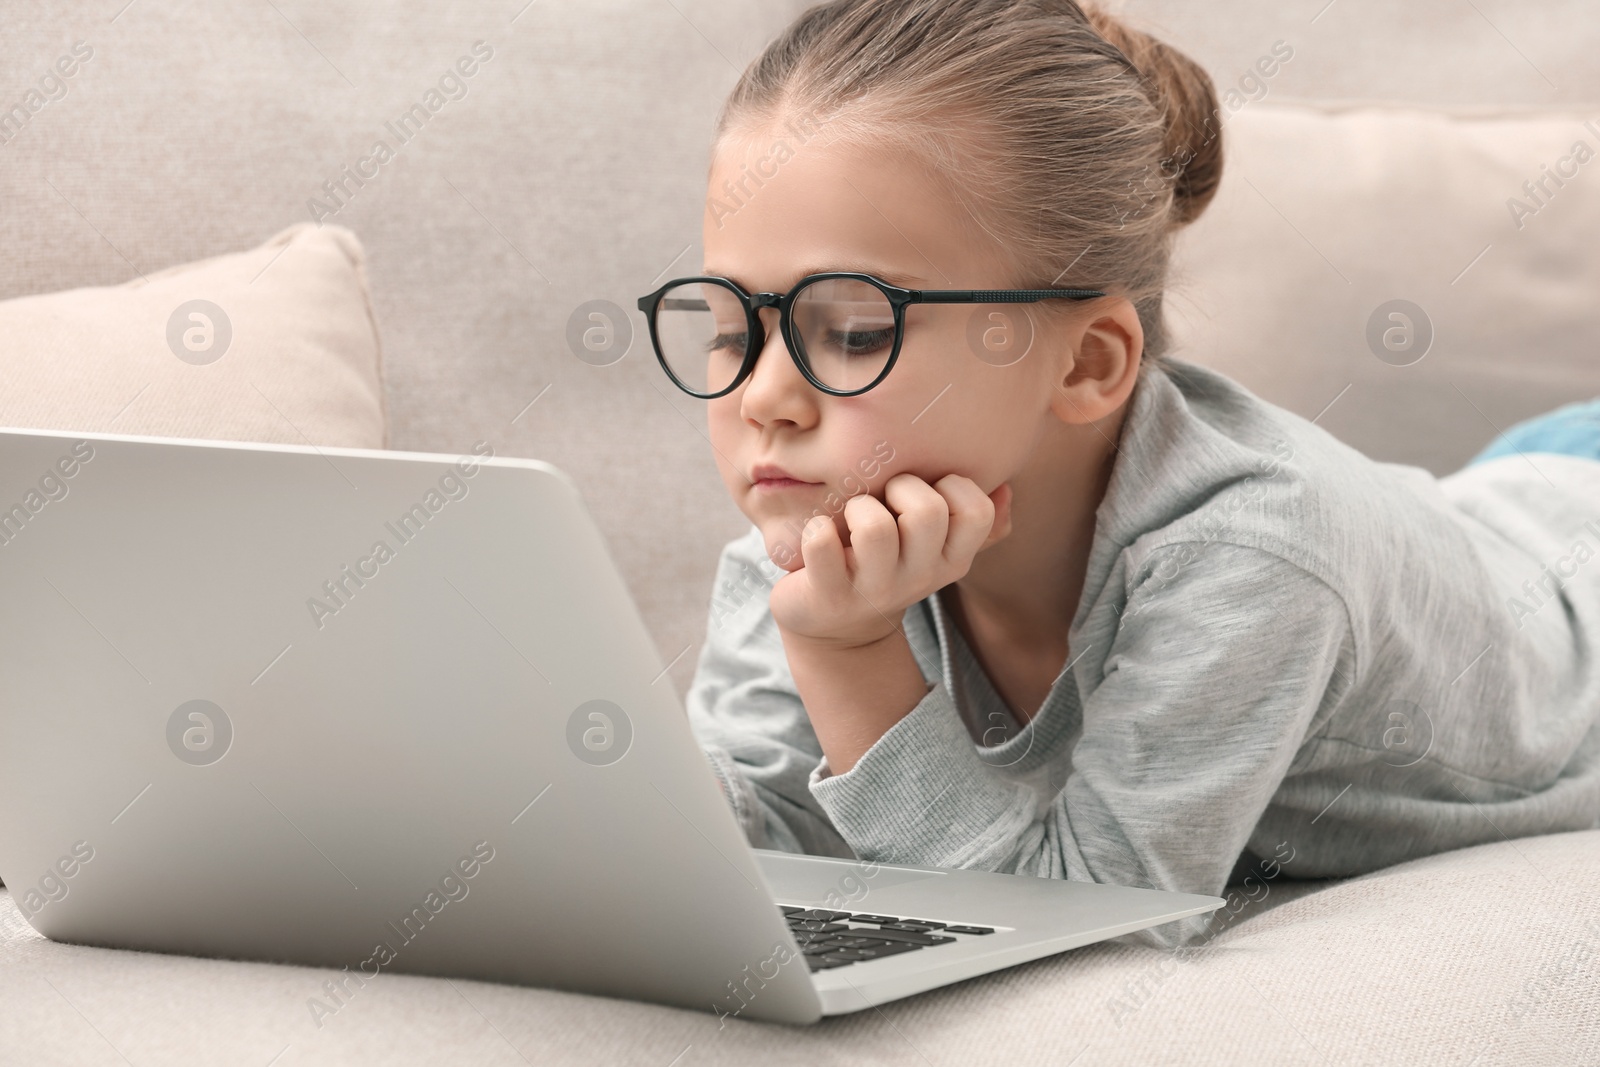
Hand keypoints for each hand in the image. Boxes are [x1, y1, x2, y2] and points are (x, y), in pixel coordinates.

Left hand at [768, 473, 1012, 650]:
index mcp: (951, 559)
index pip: (977, 511)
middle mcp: (919, 577)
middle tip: (884, 497)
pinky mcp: (829, 595)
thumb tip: (1005, 487)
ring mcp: (874, 589)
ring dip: (859, 506)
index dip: (953, 485)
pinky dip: (816, 530)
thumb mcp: (934, 550)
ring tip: (851, 516)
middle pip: (927, 512)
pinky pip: (822, 545)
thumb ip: (974, 522)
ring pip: (876, 528)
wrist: (836, 626)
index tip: (929, 489)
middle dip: (902, 487)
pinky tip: (818, 532)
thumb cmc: (885, 566)